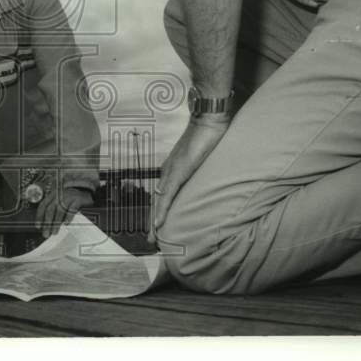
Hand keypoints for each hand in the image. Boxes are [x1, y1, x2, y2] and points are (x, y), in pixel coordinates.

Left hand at [35, 186, 94, 237]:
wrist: (87, 194)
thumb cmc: (72, 200)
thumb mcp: (61, 202)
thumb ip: (53, 210)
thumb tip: (46, 225)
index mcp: (53, 195)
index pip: (43, 205)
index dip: (39, 216)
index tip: (38, 226)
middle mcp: (60, 194)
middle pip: (50, 209)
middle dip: (47, 223)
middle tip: (46, 233)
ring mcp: (69, 196)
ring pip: (60, 210)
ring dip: (56, 222)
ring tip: (55, 232)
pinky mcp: (78, 199)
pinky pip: (72, 209)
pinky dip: (68, 217)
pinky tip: (66, 224)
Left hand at [150, 116, 230, 242]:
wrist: (209, 119)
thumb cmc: (209, 136)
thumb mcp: (204, 158)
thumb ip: (200, 169)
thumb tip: (203, 182)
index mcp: (173, 169)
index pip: (163, 194)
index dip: (160, 212)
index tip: (158, 229)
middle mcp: (168, 171)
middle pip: (157, 201)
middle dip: (154, 222)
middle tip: (151, 241)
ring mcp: (172, 171)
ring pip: (159, 201)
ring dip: (155, 221)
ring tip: (153, 238)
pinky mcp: (178, 170)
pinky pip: (167, 194)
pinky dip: (162, 210)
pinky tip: (158, 224)